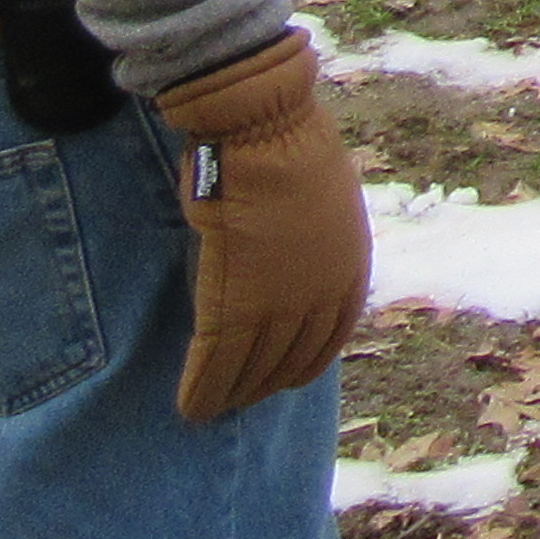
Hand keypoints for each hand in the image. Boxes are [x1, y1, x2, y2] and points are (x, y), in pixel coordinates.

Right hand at [160, 30, 366, 421]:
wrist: (266, 128)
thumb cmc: (287, 147)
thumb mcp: (323, 203)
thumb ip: (315, 243)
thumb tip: (297, 258)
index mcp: (349, 270)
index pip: (328, 338)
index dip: (302, 363)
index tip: (283, 379)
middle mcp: (322, 294)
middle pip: (292, 360)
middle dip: (264, 385)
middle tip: (238, 401)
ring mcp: (281, 301)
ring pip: (253, 369)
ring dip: (230, 395)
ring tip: (209, 410)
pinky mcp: (236, 302)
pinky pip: (217, 361)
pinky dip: (202, 388)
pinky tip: (190, 406)